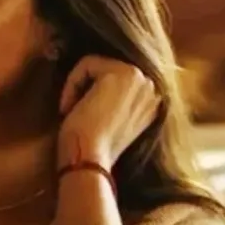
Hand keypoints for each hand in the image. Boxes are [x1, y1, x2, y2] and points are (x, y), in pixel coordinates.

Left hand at [57, 55, 159, 169]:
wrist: (90, 161)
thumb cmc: (95, 148)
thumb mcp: (113, 120)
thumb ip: (117, 99)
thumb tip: (99, 80)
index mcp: (155, 101)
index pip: (118, 80)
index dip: (94, 93)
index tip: (84, 116)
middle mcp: (153, 87)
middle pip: (107, 69)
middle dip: (86, 87)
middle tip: (73, 111)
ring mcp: (141, 78)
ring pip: (97, 65)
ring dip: (78, 86)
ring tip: (72, 111)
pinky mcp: (123, 73)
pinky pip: (86, 63)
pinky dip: (72, 83)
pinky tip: (69, 107)